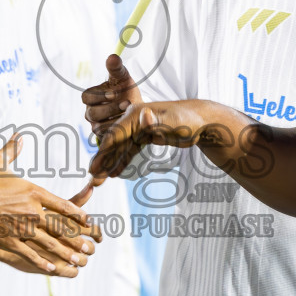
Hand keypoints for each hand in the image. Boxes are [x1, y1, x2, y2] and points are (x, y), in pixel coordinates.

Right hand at [0, 136, 99, 276]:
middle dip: (76, 238)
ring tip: (76, 261)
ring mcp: (20, 227)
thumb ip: (12, 150)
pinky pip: (29, 253)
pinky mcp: (8, 239)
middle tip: (89, 247)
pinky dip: (41, 262)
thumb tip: (19, 136)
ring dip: (64, 253)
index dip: (78, 214)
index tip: (88, 220)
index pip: (62, 204)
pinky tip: (51, 269)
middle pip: (60, 227)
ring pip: (48, 243)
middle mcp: (31, 210)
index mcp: (32, 191)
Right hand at [82, 54, 141, 136]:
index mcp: (91, 97)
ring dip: (113, 121)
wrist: (135, 108)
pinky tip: (129, 125)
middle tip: (126, 104)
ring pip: (98, 127)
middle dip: (109, 109)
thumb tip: (112, 57)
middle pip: (92, 113)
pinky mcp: (104, 138)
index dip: (99, 96)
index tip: (114, 93)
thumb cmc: (125, 90)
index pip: (86, 97)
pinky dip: (117, 132)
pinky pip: (106, 137)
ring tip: (128, 115)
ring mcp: (96, 126)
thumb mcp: (123, 78)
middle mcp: (90, 112)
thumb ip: (116, 68)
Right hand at [89, 101, 214, 182]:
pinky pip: (130, 151)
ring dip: (110, 164)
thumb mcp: (174, 121)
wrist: (202, 121)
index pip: (115, 134)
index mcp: (136, 114)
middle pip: (114, 143)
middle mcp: (134, 120)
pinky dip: (122, 162)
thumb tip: (145, 114)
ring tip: (98, 181)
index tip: (94, 167)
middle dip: (103, 161)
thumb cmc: (189, 119)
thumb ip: (157, 121)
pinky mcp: (146, 137)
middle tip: (92, 179)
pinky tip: (114, 173)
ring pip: (121, 149)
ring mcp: (139, 129)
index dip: (104, 152)